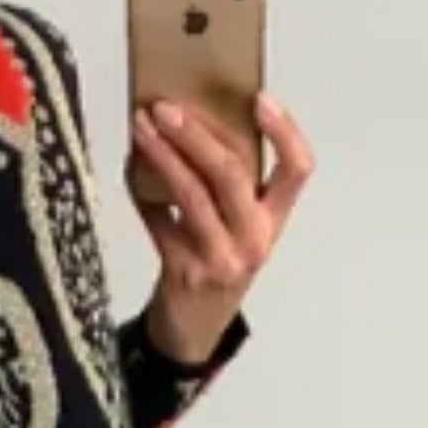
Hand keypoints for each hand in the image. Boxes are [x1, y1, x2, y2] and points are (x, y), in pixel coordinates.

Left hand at [129, 90, 316, 364]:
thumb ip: (231, 182)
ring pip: (190, 192)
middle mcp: (254, 239)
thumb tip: (191, 116)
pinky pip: (157, 218)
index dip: (284, 132)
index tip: (259, 99)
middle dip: (195, 132)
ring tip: (141, 126)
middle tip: (166, 106)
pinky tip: (131, 165)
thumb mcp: (239, 225)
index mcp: (274, 220)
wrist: (195, 328)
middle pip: (231, 173)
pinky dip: (140, 188)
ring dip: (162, 153)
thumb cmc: (218, 263)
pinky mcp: (184, 271)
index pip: (296, 169)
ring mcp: (220, 258)